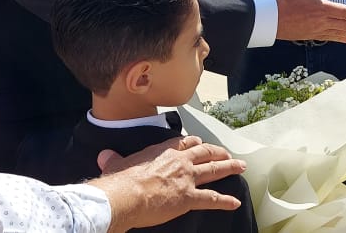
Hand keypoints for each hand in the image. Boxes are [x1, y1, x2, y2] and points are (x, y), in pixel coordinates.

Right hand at [92, 135, 245, 232]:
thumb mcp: (115, 164)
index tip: (200, 143)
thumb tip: (104, 155)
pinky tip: (235, 202)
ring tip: (241, 167)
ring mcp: (187, 178)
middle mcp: (179, 161)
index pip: (184, 142)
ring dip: (229, 167)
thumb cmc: (119, 181)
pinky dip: (225, 201)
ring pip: (214, 170)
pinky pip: (212, 199)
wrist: (126, 196)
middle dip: (218, 152)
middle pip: (205, 152)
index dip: (195, 143)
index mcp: (163, 151)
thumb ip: (113, 159)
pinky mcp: (189, 197)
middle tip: (227, 153)